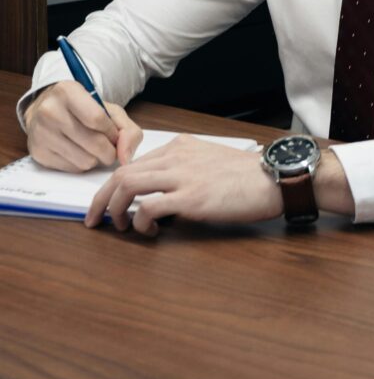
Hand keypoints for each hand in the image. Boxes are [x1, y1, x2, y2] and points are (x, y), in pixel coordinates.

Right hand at [25, 81, 142, 171]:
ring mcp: (41, 133)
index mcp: (68, 91)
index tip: (114, 134)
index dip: (112, 132)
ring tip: (92, 147)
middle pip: (94, 143)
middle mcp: (50, 111)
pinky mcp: (38, 153)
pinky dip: (82, 163)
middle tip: (109, 146)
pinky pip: (73, 169)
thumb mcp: (108, 109)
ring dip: (96, 158)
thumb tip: (125, 158)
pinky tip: (78, 151)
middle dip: (110, 150)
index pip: (98, 119)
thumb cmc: (82, 110)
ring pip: (85, 160)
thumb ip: (127, 129)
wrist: (46, 112)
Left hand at [85, 135, 283, 236]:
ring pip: (128, 185)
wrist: (275, 178)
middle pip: (122, 173)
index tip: (107, 203)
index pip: (134, 162)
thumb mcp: (210, 161)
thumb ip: (185, 170)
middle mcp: (177, 156)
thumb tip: (163, 196)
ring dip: (115, 210)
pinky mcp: (191, 198)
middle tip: (95, 220)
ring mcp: (183, 176)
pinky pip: (149, 208)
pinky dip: (140, 222)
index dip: (114, 185)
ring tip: (119, 227)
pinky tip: (148, 232)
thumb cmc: (249, 175)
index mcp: (180, 146)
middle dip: (101, 198)